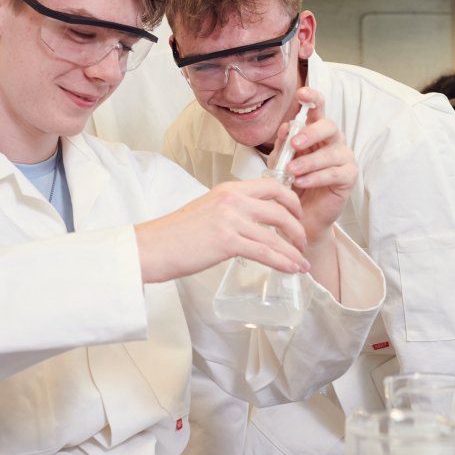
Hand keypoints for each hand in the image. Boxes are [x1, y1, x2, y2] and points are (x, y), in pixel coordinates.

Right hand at [134, 178, 308, 283]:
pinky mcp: (227, 241)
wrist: (152, 247)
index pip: (272, 186)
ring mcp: (231, 219)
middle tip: (302, 241)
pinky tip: (292, 269)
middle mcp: (233, 199)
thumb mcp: (207, 209)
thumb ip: (230, 210)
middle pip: (281, 208)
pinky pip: (265, 252)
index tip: (298, 214)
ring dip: (294, 249)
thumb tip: (250, 223)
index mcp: (229, 189)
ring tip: (302, 262)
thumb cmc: (176, 234)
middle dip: (298, 226)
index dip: (292, 200)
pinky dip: (284, 261)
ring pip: (277, 232)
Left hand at [272, 87, 356, 244]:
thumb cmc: (291, 183)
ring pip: (331, 153)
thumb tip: (285, 127)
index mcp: (316, 132)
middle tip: (295, 143)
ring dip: (310, 161)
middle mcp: (333, 141)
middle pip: (330, 126)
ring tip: (292, 172)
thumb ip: (282, 145)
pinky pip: (335, 173)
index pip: (318, 109)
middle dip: (312, 132)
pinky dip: (316, 177)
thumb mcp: (280, 161)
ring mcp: (343, 158)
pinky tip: (302, 182)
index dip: (313, 98)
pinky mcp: (348, 177)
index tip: (302, 93)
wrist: (299, 214)